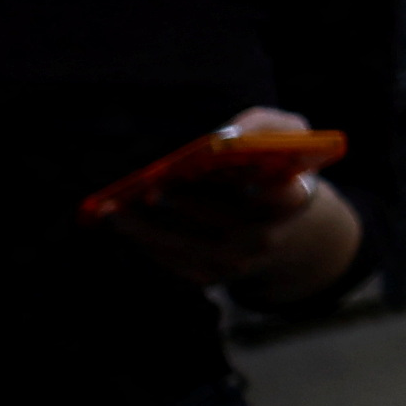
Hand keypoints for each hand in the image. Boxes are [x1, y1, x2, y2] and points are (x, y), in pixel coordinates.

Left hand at [103, 106, 354, 299]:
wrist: (282, 224)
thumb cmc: (272, 167)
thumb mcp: (285, 136)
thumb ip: (261, 127)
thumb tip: (221, 138)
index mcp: (292, 198)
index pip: (277, 192)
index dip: (248, 180)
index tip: (213, 168)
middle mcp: (267, 236)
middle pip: (222, 220)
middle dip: (183, 203)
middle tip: (149, 189)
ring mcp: (239, 262)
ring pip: (188, 245)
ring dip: (148, 228)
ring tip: (114, 211)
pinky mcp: (213, 277)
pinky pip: (175, 262)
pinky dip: (148, 244)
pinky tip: (126, 225)